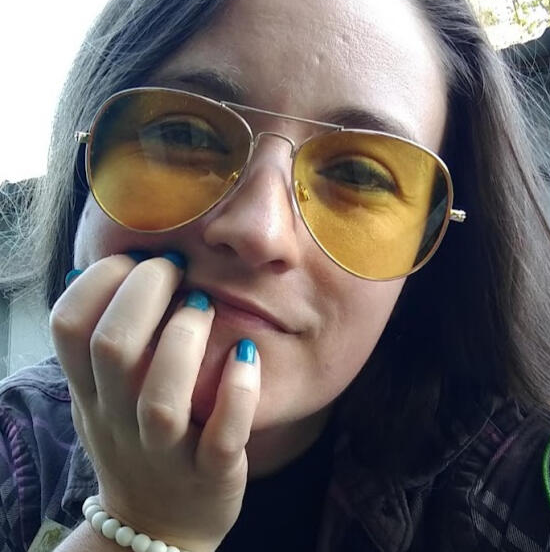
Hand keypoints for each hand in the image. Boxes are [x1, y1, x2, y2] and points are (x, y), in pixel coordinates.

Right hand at [50, 254, 260, 551]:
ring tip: (204, 306)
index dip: (100, 281)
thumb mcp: (100, 398)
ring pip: (164, 395)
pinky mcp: (212, 472)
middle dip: (145, 291)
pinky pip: (223, 433)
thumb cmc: (134, 443)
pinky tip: (246, 353)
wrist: (157, 527)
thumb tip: (89, 270)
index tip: (136, 259)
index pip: (68, 326)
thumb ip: (95, 344)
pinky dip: (238, 389)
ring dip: (186, 338)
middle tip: (174, 268)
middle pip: (114, 347)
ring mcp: (166, 450)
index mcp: (89, 392)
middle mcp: (119, 420)